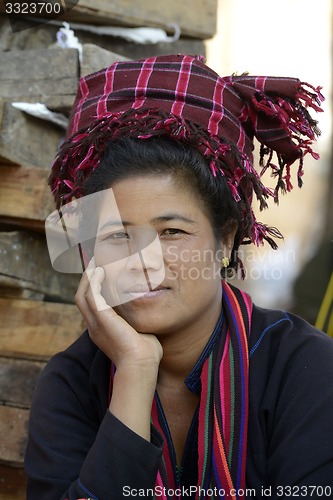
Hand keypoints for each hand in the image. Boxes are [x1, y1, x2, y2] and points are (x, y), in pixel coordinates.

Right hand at [75, 260, 162, 439]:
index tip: (102, 272)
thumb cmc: (146, 354)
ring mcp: (95, 324)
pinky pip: (91, 296)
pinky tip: (101, 270)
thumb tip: (151, 309)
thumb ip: (139, 320)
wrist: (142, 367)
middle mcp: (94, 327)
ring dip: (89, 277)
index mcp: (101, 330)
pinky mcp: (101, 320)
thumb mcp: (140, 332)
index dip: (94, 288)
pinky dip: (94, 282)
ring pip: (83, 294)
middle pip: (82, 297)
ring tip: (97, 262)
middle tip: (96, 262)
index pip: (91, 304)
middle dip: (88, 279)